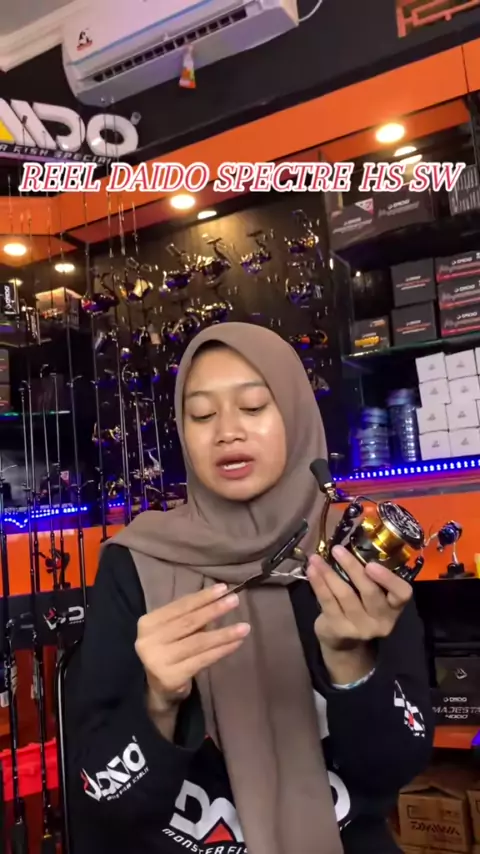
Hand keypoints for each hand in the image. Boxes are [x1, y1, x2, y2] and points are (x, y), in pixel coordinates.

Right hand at [135, 585, 249, 715]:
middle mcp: (149, 641)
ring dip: (224, 634)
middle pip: (188, 622)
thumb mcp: (172, 630)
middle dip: (214, 610)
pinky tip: (236, 643)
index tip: (223, 588)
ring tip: (244, 626)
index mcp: (148, 623)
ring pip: (198, 642)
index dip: (202, 597)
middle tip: (235, 600)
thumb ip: (189, 617)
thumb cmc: (169, 650)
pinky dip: (221, 650)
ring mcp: (159, 660)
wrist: (158, 688)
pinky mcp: (171, 677)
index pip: (179, 606)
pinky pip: (202, 660)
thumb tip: (220, 599)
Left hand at [307, 546, 411, 683]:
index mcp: (394, 607)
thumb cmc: (361, 608)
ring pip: (345, 595)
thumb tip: (352, 544)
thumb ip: (370, 577)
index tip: (371, 564)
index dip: (389, 579)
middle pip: (370, 592)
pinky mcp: (339, 629)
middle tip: (337, 549)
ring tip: (316, 557)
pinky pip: (328, 602)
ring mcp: (360, 628)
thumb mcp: (373, 596)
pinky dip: (318, 584)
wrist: (345, 643)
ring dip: (329, 573)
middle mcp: (381, 620)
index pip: (402, 594)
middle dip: (352, 568)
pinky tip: (312, 570)